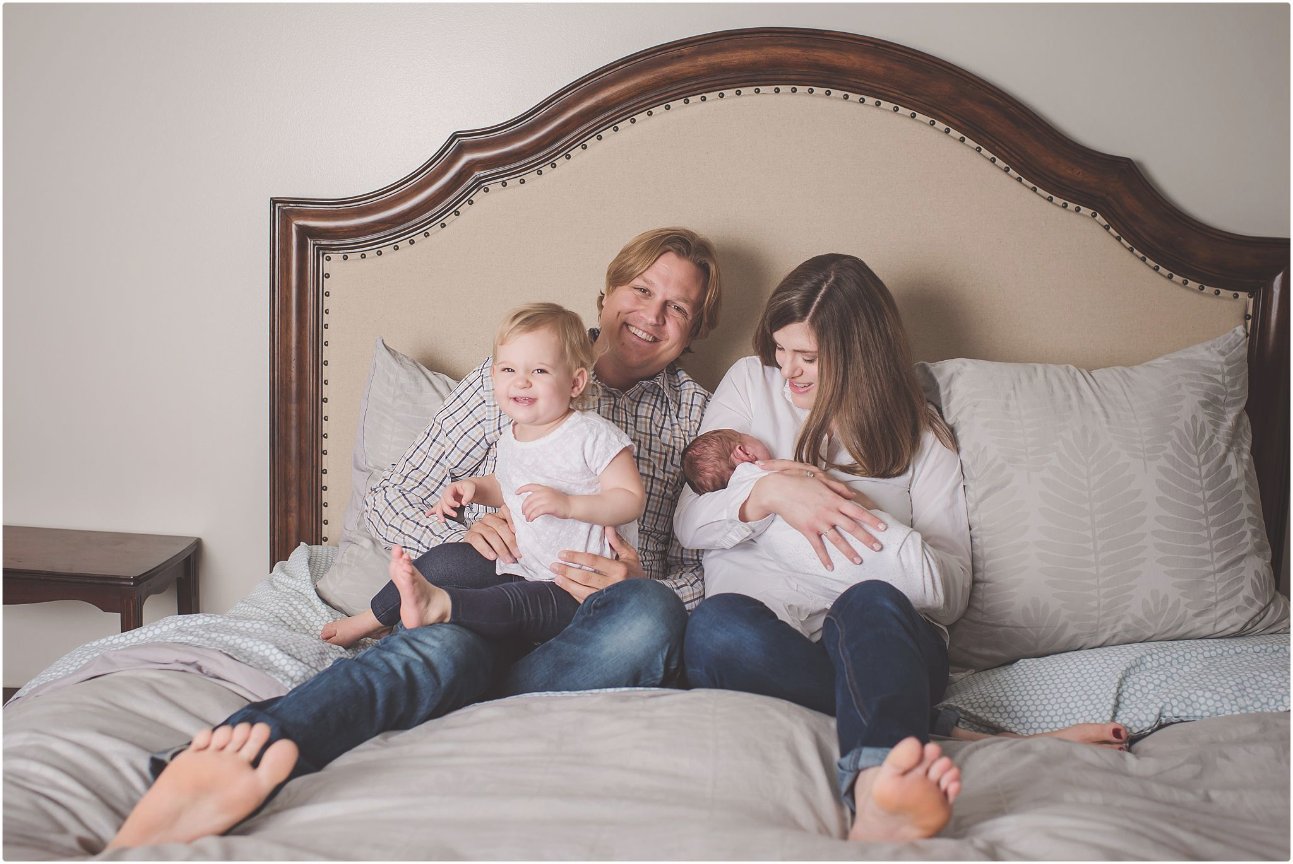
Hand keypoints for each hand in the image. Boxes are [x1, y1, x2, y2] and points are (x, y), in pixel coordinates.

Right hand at [428, 480, 477, 522]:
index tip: (459, 505)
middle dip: (448, 510)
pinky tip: (427, 514)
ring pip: (439, 507)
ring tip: (443, 520)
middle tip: (455, 515)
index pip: (447, 497)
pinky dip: (432, 511)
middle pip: (442, 504)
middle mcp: (445, 494)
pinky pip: (437, 508)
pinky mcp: (446, 504)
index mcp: (450, 488)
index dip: (452, 502)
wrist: (469, 488)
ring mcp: (444, 499)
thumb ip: (468, 495)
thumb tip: (463, 503)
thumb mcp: (470, 488)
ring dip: (440, 514)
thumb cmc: (469, 487)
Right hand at [463, 505, 519, 563]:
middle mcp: (488, 518)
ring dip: (501, 548)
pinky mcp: (469, 535)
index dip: (512, 519)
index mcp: (499, 516)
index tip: (517, 531)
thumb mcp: (506, 541)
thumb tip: (527, 543)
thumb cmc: (495, 547)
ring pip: (491, 534)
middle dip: (511, 542)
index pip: (506, 511)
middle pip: (501, 526)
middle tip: (518, 554)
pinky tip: (492, 557)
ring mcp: (478, 525)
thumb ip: (514, 537)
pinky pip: (477, 540)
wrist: (475, 556)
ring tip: (508, 559)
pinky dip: (486, 548)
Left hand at [517, 484, 571, 520]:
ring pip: (532, 506)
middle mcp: (545, 492)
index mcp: (544, 488)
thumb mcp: (550, 495)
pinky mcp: (550, 506)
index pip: (530, 486)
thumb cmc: (560, 502)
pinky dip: (532, 516)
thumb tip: (530, 503)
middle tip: (524, 513)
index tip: (516, 493)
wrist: (571, 505)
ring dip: (527, 514)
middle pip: (529, 499)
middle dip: (524, 507)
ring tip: (528, 518)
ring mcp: (547, 499)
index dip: (522, 489)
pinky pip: (537, 512)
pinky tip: (531, 519)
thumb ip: (540, 496)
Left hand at [549, 526, 643, 602]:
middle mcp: (613, 584)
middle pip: (585, 577)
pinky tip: (566, 588)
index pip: (593, 561)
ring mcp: (608, 598)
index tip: (562, 554)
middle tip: (554, 565)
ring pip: (583, 591)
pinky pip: (586, 601)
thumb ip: (618, 543)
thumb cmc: (637, 575)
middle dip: (567, 570)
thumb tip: (607, 527)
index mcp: (619, 569)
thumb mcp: (631, 556)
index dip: (576, 557)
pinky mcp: (604, 607)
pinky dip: (574, 595)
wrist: (645, 599)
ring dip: (568, 584)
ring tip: (556, 577)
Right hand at [746, 467, 886, 569]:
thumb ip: (838, 488)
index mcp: (834, 500)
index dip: (871, 520)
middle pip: (852, 527)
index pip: (858, 511)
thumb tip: (853, 495)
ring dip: (849, 552)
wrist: (778, 490)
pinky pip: (818, 547)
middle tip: (878, 547)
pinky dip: (824, 558)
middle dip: (867, 538)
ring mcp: (818, 522)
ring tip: (859, 561)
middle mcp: (829, 512)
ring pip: (837, 540)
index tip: (883, 527)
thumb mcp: (820, 480)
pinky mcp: (807, 530)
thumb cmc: (799, 482)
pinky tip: (830, 567)